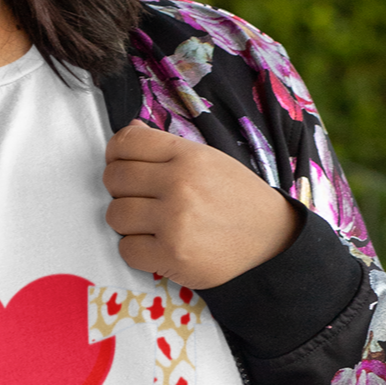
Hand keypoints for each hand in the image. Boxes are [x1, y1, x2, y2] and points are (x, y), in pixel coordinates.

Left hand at [103, 120, 300, 289]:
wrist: (271, 236)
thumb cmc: (234, 196)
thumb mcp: (206, 158)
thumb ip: (165, 146)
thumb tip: (130, 128)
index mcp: (188, 155)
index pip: (125, 142)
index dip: (116, 155)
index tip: (125, 166)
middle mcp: (180, 185)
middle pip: (113, 179)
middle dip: (120, 189)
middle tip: (141, 198)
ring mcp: (175, 222)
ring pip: (115, 215)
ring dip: (127, 221)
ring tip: (152, 223)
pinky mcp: (172, 256)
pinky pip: (126, 249)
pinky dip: (136, 249)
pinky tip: (157, 244)